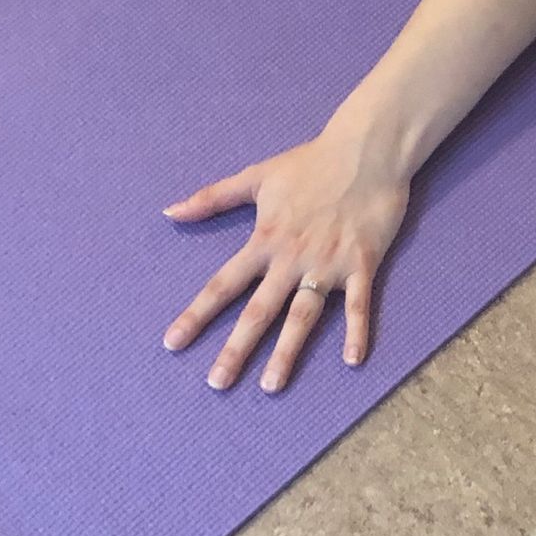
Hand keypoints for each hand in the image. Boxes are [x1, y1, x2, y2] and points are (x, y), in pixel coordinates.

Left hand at [162, 126, 410, 392]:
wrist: (366, 149)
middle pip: (259, 311)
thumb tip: (169, 211)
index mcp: (265, 239)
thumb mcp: (256, 176)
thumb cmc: (310, 162)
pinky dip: (357, 332)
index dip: (197, 314)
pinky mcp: (362, 263)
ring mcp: (328, 263)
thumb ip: (213, 197)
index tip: (173, 343)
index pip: (223, 284)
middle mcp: (292, 258)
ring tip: (271, 386)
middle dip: (236, 349)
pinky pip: (359, 305)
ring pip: (303, 316)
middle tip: (216, 384)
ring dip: (287, 352)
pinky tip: (352, 361)